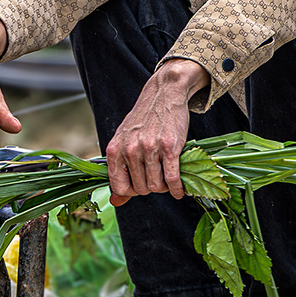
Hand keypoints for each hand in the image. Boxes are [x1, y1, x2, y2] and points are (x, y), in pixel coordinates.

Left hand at [104, 59, 207, 204]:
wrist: (163, 94)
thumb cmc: (143, 120)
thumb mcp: (124, 142)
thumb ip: (120, 172)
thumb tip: (115, 202)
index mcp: (115, 150)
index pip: (119, 187)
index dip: (131, 192)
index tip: (140, 186)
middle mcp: (130, 150)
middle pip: (140, 189)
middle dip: (150, 189)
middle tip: (157, 179)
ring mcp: (149, 148)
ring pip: (156, 186)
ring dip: (164, 188)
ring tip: (168, 181)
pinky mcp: (169, 147)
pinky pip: (172, 179)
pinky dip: (177, 189)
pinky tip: (179, 189)